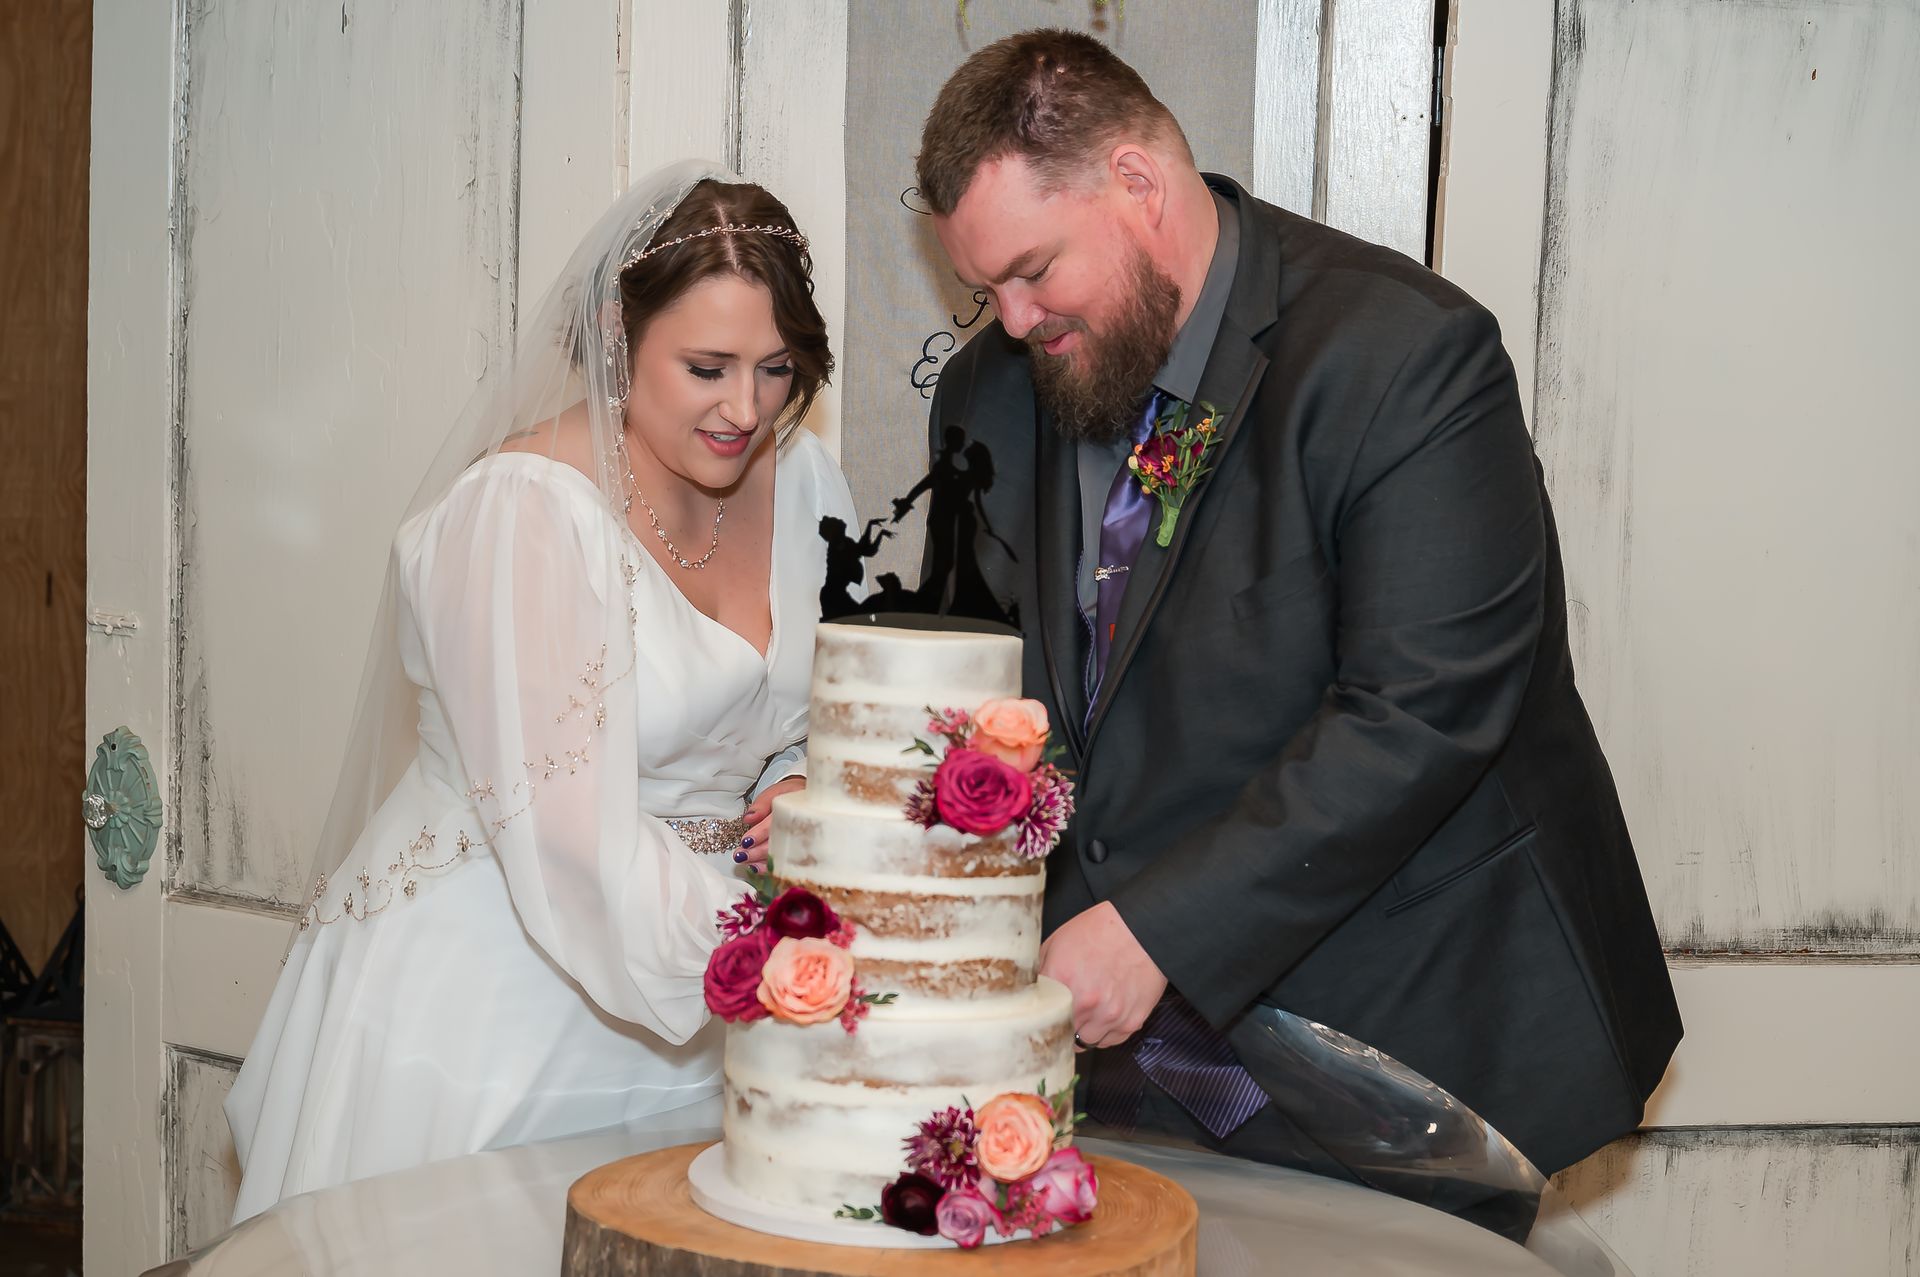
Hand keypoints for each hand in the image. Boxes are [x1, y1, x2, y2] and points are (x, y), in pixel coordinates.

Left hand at [738, 777, 804, 870]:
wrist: (807, 800)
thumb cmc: (789, 796)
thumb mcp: (774, 793)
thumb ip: (761, 805)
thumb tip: (749, 818)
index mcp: (795, 808)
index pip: (777, 824)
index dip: (760, 834)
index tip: (745, 842)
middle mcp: (802, 826)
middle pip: (780, 843)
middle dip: (758, 852)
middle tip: (741, 855)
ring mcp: (804, 840)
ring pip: (784, 856)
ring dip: (763, 862)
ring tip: (747, 863)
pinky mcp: (801, 851)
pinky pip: (787, 863)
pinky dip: (771, 867)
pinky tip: (759, 869)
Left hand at [1036, 901, 1166, 1050]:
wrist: (1143, 928)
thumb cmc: (1101, 930)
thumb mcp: (1058, 941)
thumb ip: (1041, 970)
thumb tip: (1031, 990)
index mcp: (1061, 980)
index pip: (1037, 1017)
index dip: (1039, 1018)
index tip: (1041, 1017)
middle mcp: (1084, 1002)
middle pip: (1061, 1034)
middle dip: (1060, 1025)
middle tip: (1064, 1014)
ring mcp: (1109, 1015)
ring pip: (1085, 1042)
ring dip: (1082, 1031)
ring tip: (1087, 1012)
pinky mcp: (1130, 1022)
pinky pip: (1110, 1041)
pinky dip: (1105, 1032)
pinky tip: (1104, 1014)